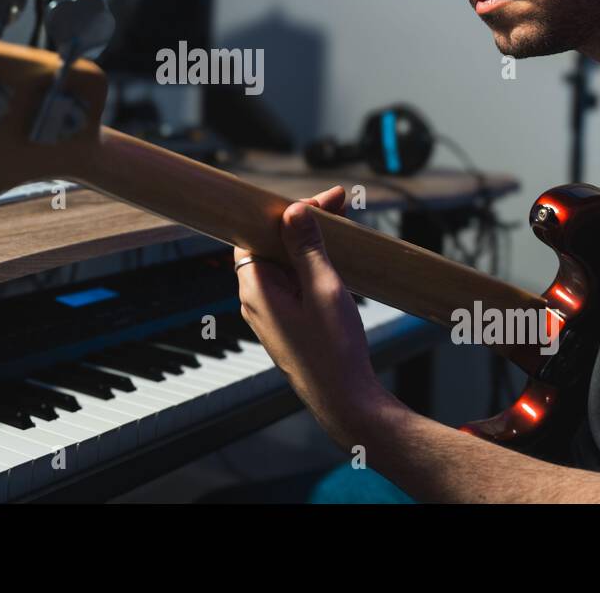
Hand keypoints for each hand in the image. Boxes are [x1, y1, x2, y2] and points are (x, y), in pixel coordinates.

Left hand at [234, 185, 383, 446]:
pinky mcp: (287, 320)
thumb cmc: (332, 351)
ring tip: (341, 224)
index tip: (316, 200)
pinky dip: (311, 264)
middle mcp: (256, 298)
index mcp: (255, 288)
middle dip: (302, 222)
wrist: (345, 400)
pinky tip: (334, 255)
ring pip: (285, 262)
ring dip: (309, 242)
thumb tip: (293, 211)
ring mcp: (271, 310)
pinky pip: (294, 281)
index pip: (256, 232)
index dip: (284, 211)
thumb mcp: (323, 288)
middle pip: (271, 243)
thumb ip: (306, 247)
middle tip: (338, 204)